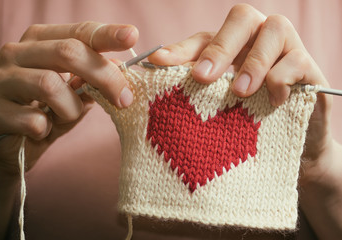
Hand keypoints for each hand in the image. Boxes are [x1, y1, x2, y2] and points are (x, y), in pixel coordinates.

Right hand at [0, 22, 137, 173]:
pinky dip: (46, 129)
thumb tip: (121, 71)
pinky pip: (32, 120)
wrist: (7, 147)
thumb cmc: (45, 114)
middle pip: (68, 52)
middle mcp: (16, 52)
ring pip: (50, 84)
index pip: (78, 32)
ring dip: (70, 109)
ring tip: (65, 117)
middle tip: (123, 99)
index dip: (107, 34)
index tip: (132, 36)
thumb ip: (93, 82)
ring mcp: (0, 79)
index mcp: (39, 42)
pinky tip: (40, 131)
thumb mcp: (75, 96)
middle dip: (104, 77)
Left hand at [149, 3, 332, 176]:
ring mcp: (286, 48)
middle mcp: (258, 38)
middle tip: (203, 77)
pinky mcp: (309, 67)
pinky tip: (272, 100)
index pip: (204, 38)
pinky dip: (280, 79)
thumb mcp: (215, 104)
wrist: (285, 143)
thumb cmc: (245, 118)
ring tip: (240, 92)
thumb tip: (154, 71)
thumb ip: (191, 86)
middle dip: (220, 47)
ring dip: (253, 63)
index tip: (158, 63)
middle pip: (242, 18)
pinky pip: (297, 60)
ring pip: (275, 29)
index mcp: (232, 46)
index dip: (181, 49)